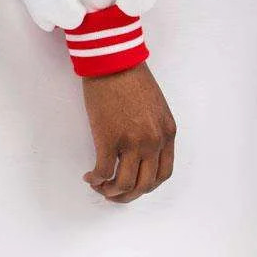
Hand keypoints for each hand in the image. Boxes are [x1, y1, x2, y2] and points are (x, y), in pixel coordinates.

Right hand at [81, 63, 175, 201]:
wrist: (113, 61)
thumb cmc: (131, 77)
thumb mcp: (155, 107)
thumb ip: (153, 130)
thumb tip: (141, 152)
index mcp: (167, 133)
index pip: (163, 173)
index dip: (147, 186)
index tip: (133, 186)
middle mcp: (153, 141)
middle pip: (145, 185)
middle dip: (128, 195)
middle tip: (113, 194)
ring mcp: (132, 142)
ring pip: (125, 184)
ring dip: (111, 192)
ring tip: (100, 187)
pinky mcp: (109, 139)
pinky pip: (104, 172)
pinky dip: (96, 180)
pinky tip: (90, 176)